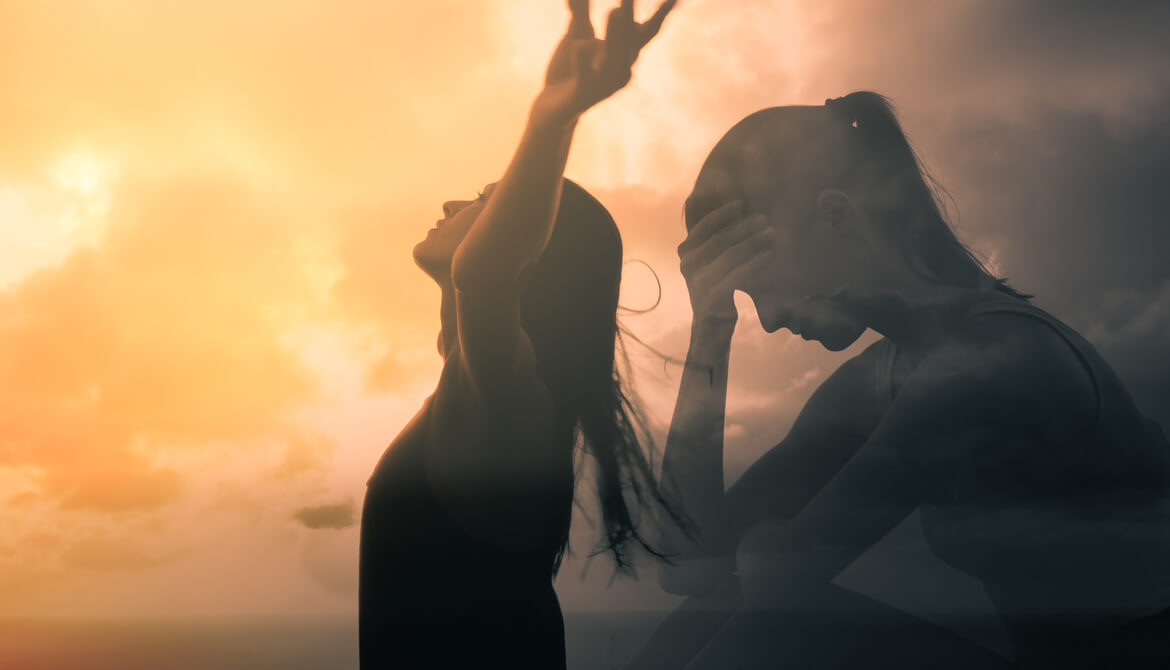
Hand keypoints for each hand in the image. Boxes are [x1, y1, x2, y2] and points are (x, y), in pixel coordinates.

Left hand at [533, 0, 676, 126]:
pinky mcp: (583, 95)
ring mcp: (603, 86)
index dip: (661, 16)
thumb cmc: (568, 72)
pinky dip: (581, 59)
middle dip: (631, 16)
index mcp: (622, 55)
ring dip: (615, 35)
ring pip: (612, 58)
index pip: (646, 33)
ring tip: (614, 10)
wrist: (550, 111)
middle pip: (630, 41)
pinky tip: (576, 46)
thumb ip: (580, 12)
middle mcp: (619, 71)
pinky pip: (585, 76)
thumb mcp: (575, 36)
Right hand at [677, 200, 775, 326]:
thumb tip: (742, 213)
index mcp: (686, 253)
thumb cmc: (716, 290)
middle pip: (720, 239)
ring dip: (754, 241)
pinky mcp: (712, 297)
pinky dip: (756, 262)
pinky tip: (769, 254)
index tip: (742, 203)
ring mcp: (699, 282)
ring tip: (771, 233)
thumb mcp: (710, 264)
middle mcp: (688, 265)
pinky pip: (738, 274)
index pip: (703, 227)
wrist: (709, 329)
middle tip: (764, 219)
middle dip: (744, 226)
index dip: (722, 213)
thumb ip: (717, 242)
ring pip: (731, 254)